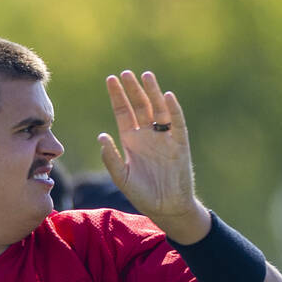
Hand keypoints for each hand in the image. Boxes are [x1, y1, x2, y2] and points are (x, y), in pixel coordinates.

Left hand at [97, 71, 209, 242]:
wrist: (167, 208)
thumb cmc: (143, 194)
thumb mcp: (122, 177)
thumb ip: (110, 158)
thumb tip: (101, 136)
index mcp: (131, 141)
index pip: (123, 112)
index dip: (117, 96)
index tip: (111, 79)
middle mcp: (147, 135)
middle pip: (139, 106)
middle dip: (133, 90)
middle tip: (126, 73)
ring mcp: (164, 138)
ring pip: (158, 109)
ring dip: (152, 93)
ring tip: (146, 76)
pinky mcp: (179, 143)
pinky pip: (176, 123)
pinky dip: (172, 110)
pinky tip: (167, 96)